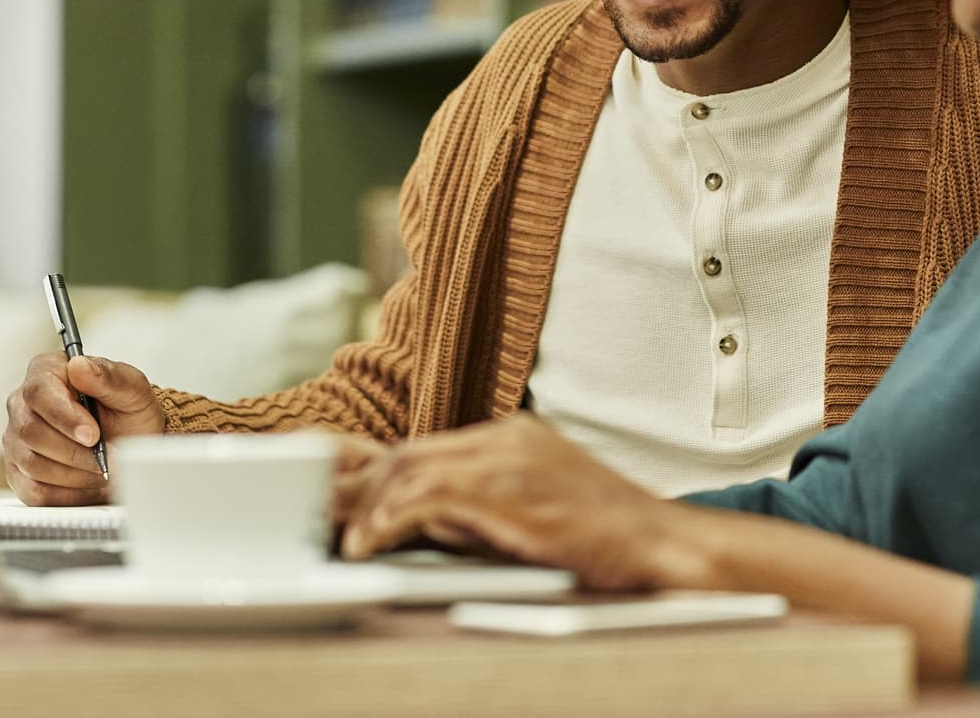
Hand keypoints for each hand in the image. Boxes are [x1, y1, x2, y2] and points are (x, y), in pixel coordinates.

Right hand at [2, 352, 163, 505]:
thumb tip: (79, 365)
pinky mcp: (19, 473)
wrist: (131, 442)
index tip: (93, 435)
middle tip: (107, 458)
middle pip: (30, 431)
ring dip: (75, 473)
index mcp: (46, 372)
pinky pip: (34, 491)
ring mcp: (16, 440)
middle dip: (74, 451)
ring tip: (103, 469)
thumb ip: (108, 376)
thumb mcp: (132, 388)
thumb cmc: (128, 410)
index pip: (39, 392)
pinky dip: (68, 493)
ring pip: (32, 464)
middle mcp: (22, 404)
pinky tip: (89, 484)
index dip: (65, 417)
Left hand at [340, 414, 689, 589]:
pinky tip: (371, 544)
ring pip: (411, 468)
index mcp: (513, 436)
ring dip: (367, 507)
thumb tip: (425, 522)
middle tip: (319, 513)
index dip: (376, 471)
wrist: (660, 543)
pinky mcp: (508, 489)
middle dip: (359, 485)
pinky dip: (392, 520)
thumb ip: (482, 505)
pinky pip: (429, 496)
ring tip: (340, 539)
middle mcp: (506, 436)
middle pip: (409, 451)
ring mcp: (508, 458)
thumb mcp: (535, 508)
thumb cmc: (604, 538)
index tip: (339, 489)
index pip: (426, 446)